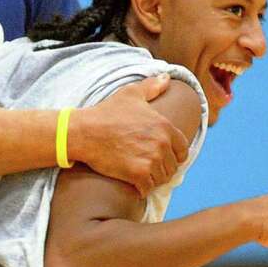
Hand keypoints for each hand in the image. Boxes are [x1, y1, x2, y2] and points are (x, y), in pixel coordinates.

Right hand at [67, 74, 190, 196]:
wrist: (85, 132)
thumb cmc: (106, 112)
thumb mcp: (131, 94)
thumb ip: (152, 86)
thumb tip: (167, 77)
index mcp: (165, 126)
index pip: (182, 150)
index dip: (173, 155)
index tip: (161, 157)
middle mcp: (162, 143)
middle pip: (172, 167)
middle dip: (161, 168)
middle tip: (146, 167)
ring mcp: (151, 159)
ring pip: (161, 179)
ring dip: (152, 179)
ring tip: (140, 175)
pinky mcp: (138, 174)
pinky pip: (148, 188)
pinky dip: (142, 188)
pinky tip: (133, 183)